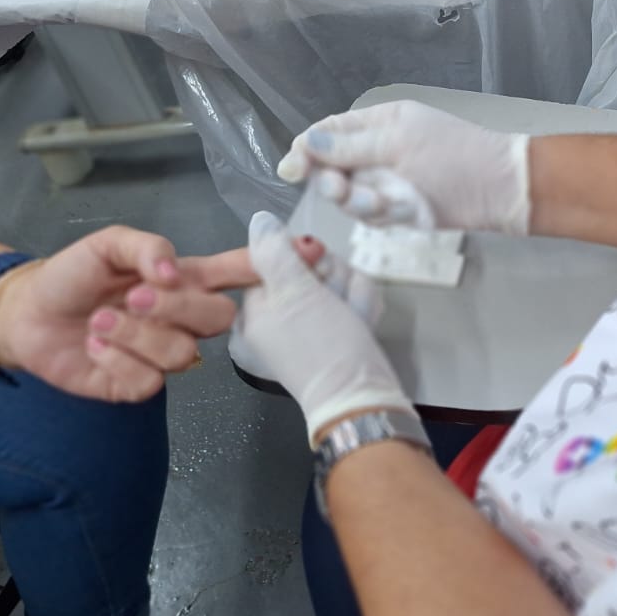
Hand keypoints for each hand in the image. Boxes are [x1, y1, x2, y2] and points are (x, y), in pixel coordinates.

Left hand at [0, 227, 256, 402]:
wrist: (26, 315)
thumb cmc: (72, 274)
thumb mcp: (108, 243)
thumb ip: (147, 247)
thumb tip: (172, 272)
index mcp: (185, 278)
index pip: (240, 272)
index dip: (276, 264)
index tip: (312, 253)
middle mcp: (182, 318)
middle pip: (219, 318)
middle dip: (179, 308)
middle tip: (134, 297)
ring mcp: (162, 355)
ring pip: (182, 353)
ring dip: (137, 335)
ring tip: (98, 323)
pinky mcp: (136, 386)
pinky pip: (148, 382)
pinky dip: (117, 362)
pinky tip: (95, 349)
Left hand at [230, 212, 412, 442]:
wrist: (363, 395)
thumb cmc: (322, 345)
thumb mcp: (295, 294)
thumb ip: (276, 253)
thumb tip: (259, 220)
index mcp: (253, 310)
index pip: (278, 256)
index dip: (305, 258)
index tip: (320, 269)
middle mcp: (277, 315)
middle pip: (310, 264)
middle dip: (333, 278)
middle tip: (337, 304)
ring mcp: (309, 322)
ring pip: (336, 276)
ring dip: (350, 292)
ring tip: (352, 318)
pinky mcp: (337, 327)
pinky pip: (351, 295)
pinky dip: (360, 306)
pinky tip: (360, 323)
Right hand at [277, 101, 530, 233]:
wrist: (501, 190)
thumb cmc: (455, 156)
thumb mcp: (397, 143)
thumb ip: (348, 146)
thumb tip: (305, 142)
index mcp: (378, 121)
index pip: (327, 132)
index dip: (305, 150)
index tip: (291, 171)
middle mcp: (378, 150)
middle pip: (332, 169)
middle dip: (337, 185)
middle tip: (344, 191)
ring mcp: (388, 181)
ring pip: (350, 198)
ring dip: (362, 204)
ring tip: (388, 204)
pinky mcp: (399, 208)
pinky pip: (372, 216)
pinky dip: (384, 217)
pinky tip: (404, 213)